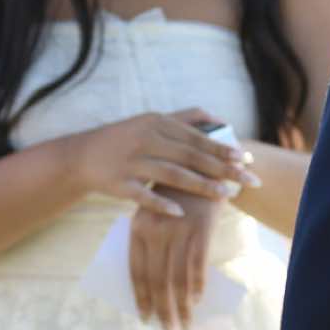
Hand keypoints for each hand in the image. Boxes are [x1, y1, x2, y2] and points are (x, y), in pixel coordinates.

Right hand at [68, 109, 260, 217]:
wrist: (82, 156)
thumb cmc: (125, 138)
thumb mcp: (151, 121)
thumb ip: (185, 118)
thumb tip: (218, 117)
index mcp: (156, 123)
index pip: (197, 137)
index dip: (222, 148)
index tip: (246, 159)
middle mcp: (145, 139)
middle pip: (190, 156)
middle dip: (222, 169)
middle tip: (248, 180)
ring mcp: (131, 162)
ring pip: (171, 175)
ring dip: (201, 185)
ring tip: (225, 195)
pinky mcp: (118, 183)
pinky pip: (142, 195)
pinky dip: (161, 203)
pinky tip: (181, 212)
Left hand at [128, 191, 223, 329]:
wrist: (203, 169)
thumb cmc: (177, 197)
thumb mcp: (156, 214)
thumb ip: (151, 242)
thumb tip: (154, 284)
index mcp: (138, 228)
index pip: (136, 272)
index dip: (142, 299)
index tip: (146, 320)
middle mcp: (155, 231)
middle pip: (157, 279)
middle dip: (163, 310)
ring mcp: (178, 230)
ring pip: (177, 278)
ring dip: (181, 306)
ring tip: (185, 324)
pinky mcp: (200, 229)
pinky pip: (197, 265)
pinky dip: (197, 286)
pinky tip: (197, 301)